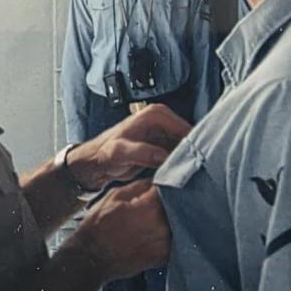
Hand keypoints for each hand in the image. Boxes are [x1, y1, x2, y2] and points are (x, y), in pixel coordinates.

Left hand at [67, 103, 190, 189]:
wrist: (96, 162)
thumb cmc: (105, 153)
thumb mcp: (121, 152)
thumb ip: (142, 153)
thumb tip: (163, 156)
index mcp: (155, 114)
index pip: (184, 128)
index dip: (190, 146)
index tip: (193, 163)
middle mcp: (162, 120)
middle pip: (188, 137)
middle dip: (190, 154)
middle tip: (192, 172)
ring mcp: (163, 132)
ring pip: (185, 146)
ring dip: (186, 160)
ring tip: (187, 175)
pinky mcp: (162, 145)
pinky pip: (178, 153)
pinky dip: (179, 163)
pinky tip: (179, 175)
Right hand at [70, 180, 170, 282]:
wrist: (91, 258)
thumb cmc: (98, 226)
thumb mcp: (114, 195)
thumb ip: (141, 185)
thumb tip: (158, 178)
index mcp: (151, 207)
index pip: (170, 186)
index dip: (165, 182)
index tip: (161, 183)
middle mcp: (163, 226)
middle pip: (176, 205)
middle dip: (169, 199)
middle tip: (154, 201)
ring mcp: (165, 244)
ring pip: (176, 221)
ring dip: (170, 216)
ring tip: (150, 217)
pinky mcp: (164, 257)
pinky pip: (173, 238)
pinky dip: (167, 233)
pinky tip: (151, 231)